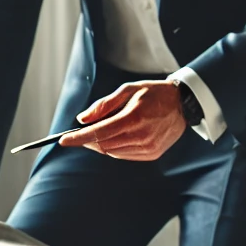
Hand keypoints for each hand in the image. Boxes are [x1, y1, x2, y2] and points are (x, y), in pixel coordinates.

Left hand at [58, 80, 186, 160]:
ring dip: (102, 144)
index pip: (98, 133)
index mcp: (134, 118)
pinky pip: (124, 155)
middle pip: (103, 145)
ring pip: (112, 152)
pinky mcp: (151, 154)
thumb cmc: (154, 94)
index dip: (78, 138)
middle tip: (84, 130)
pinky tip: (120, 136)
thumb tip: (83, 119)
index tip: (63, 140)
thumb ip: (104, 105)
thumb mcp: (128, 90)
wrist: (183, 105)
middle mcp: (141, 136)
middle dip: (89, 140)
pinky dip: (115, 148)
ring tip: (107, 129)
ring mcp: (147, 148)